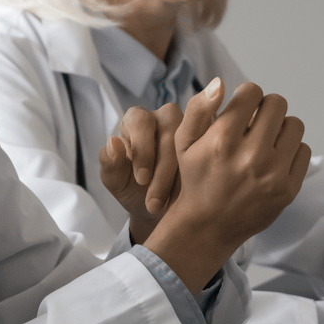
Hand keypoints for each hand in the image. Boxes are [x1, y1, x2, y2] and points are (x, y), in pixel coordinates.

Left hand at [99, 91, 219, 242]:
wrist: (156, 207)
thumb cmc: (131, 187)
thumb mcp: (115, 180)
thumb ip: (109, 162)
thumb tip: (113, 142)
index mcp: (138, 119)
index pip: (141, 122)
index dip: (142, 150)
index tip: (141, 180)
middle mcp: (165, 117)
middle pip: (171, 130)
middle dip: (164, 169)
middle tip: (155, 201)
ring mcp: (192, 127)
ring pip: (195, 140)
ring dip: (185, 174)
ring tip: (173, 203)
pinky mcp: (210, 141)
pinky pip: (213, 151)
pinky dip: (204, 174)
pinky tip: (194, 196)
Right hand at [144, 79, 309, 292]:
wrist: (209, 225)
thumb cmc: (195, 178)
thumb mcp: (183, 142)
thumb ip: (199, 109)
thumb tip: (220, 82)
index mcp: (223, 139)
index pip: (252, 92)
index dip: (246, 96)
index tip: (242, 108)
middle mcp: (250, 155)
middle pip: (277, 104)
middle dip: (266, 108)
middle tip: (256, 121)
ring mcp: (273, 174)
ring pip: (294, 125)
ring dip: (281, 127)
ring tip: (266, 139)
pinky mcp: (288, 189)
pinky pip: (303, 150)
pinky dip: (290, 150)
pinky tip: (273, 158)